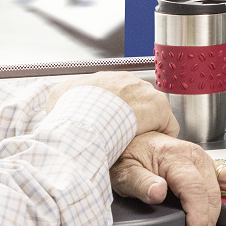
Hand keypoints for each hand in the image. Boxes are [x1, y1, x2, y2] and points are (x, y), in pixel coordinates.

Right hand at [52, 71, 175, 139]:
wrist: (87, 115)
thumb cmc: (72, 108)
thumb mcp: (59, 98)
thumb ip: (63, 99)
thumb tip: (58, 106)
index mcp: (108, 79)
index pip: (120, 95)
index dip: (119, 111)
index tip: (113, 123)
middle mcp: (129, 81)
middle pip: (138, 102)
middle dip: (133, 118)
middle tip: (124, 135)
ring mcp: (145, 93)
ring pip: (153, 113)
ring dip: (147, 126)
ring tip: (137, 142)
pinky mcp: (158, 107)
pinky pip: (167, 125)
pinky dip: (161, 135)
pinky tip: (151, 146)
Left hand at [112, 133, 225, 225]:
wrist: (128, 140)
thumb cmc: (126, 156)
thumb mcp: (123, 171)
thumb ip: (139, 182)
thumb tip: (157, 190)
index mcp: (177, 157)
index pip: (195, 191)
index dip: (198, 217)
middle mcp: (196, 157)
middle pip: (213, 193)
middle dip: (210, 221)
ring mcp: (206, 160)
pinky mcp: (209, 166)